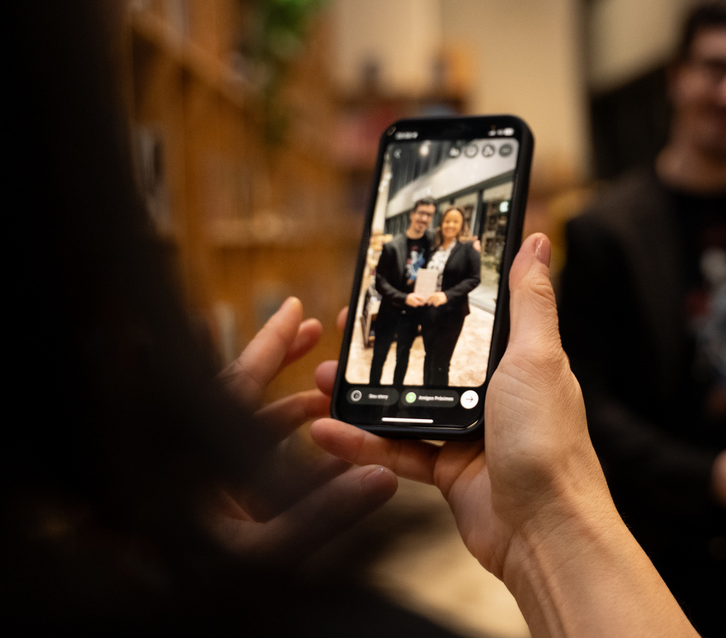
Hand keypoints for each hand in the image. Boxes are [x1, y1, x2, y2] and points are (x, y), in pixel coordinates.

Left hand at [210, 298, 397, 564]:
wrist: (151, 617)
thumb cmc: (191, 590)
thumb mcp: (264, 556)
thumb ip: (322, 519)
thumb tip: (381, 479)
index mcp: (195, 460)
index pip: (233, 385)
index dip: (267, 346)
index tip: (295, 310)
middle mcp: (193, 461)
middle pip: (233, 395)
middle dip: (274, 361)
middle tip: (311, 331)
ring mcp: (195, 483)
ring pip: (237, 428)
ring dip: (281, 408)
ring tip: (324, 394)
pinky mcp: (204, 508)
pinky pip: (240, 462)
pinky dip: (274, 448)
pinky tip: (313, 447)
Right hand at [312, 235, 610, 576]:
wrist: (546, 530)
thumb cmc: (550, 442)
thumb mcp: (537, 357)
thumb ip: (529, 301)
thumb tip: (535, 241)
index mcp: (517, 361)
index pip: (467, 320)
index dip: (430, 302)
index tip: (391, 285)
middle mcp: (495, 394)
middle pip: (429, 361)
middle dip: (384, 349)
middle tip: (344, 333)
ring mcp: (471, 434)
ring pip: (406, 405)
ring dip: (363, 395)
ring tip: (320, 379)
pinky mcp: (449, 473)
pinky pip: (397, 451)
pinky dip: (362, 442)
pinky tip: (328, 430)